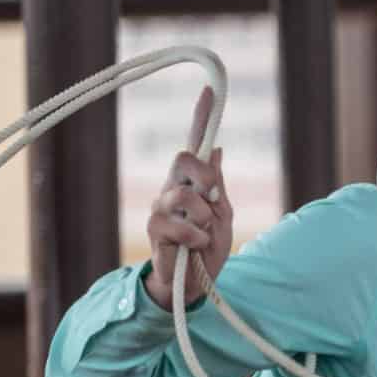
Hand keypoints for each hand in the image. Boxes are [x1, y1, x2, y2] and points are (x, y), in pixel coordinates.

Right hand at [143, 87, 232, 308]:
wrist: (193, 285)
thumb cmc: (207, 249)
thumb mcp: (221, 216)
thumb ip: (216, 186)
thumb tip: (216, 149)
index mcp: (192, 183)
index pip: (195, 144)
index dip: (202, 117)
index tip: (210, 90)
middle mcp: (172, 189)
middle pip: (183, 158)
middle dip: (203, 176)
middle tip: (212, 201)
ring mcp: (160, 208)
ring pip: (183, 194)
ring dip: (203, 217)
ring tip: (205, 235)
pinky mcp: (154, 230)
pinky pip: (177, 224)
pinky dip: (195, 237)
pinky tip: (196, 247)